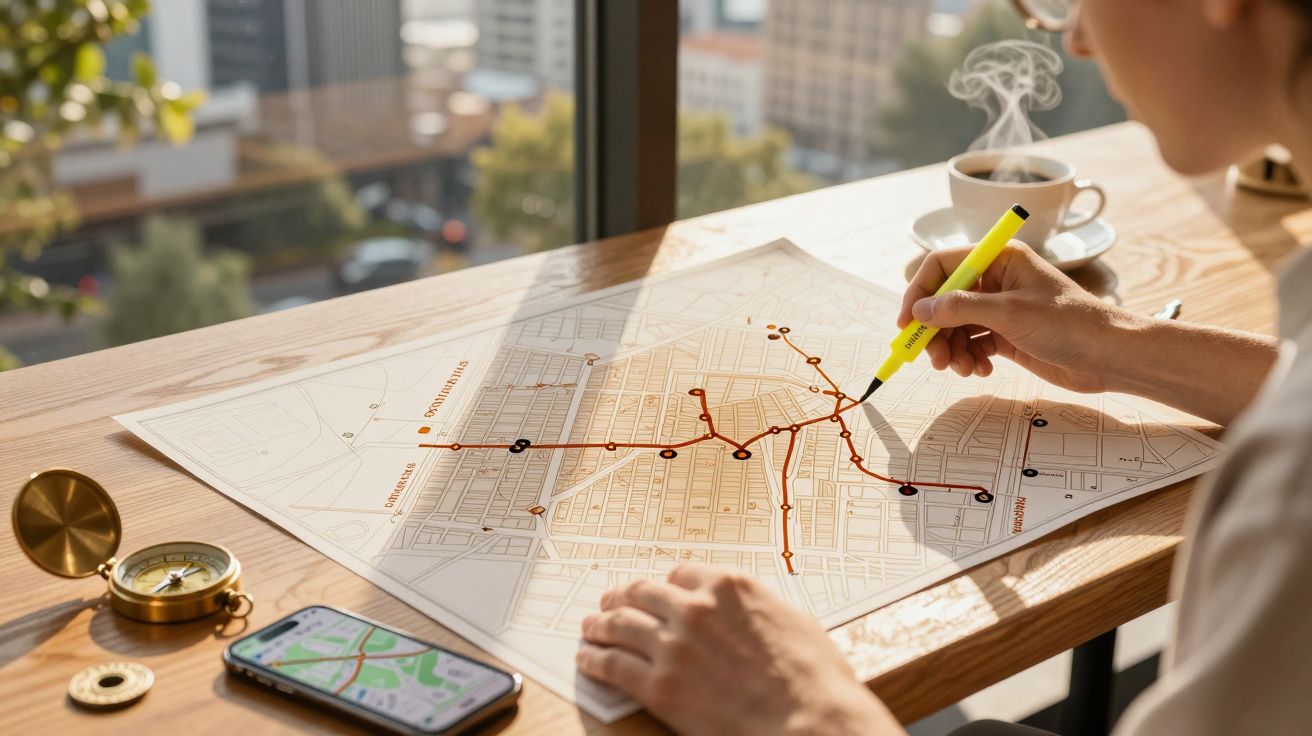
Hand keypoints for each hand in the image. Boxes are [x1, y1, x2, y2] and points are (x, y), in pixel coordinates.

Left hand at [578, 565, 900, 735]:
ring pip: (620, 625)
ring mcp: (674, 647)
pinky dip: (594, 659)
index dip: (666, 583)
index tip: (658, 590)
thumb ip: (756, 607)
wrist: (810, 720)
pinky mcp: (659, 687)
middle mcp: (695, 609)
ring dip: (600, 624)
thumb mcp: (791, 619)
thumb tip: (747, 612)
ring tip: (590, 626)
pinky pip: (612, 665)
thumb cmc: (814, 677)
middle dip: (623, 596)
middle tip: (610, 600)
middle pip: (643, 592)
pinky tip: (587, 658)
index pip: (681, 572)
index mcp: (729, 587)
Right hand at [899, 242, 1138, 392]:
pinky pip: (972, 343)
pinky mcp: (1007, 335)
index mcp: (999, 259)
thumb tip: (919, 311)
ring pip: (956, 326)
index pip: (943, 266)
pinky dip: (969, 358)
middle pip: (944, 300)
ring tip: (961, 369)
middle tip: (933, 359)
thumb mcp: (1009, 313)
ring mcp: (1001, 308)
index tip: (907, 323)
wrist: (1109, 356)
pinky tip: (980, 370)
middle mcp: (996, 280)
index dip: (920, 292)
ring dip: (951, 349)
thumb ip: (960, 309)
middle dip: (935, 331)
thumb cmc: (1069, 324)